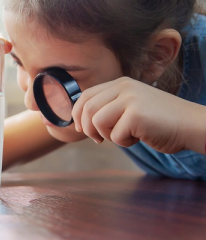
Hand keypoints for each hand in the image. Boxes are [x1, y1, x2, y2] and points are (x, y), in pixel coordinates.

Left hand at [71, 77, 205, 153]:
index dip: (77, 113)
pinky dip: (125, 142)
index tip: (80, 128)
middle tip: (98, 139)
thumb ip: (109, 108)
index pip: (86, 95)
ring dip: (108, 135)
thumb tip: (81, 121)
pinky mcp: (136, 114)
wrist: (191, 125)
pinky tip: (140, 137)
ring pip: (97, 122)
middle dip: (87, 128)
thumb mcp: (131, 106)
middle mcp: (124, 87)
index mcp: (120, 83)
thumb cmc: (159, 121)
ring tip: (126, 135)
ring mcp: (130, 99)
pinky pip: (115, 135)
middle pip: (87, 108)